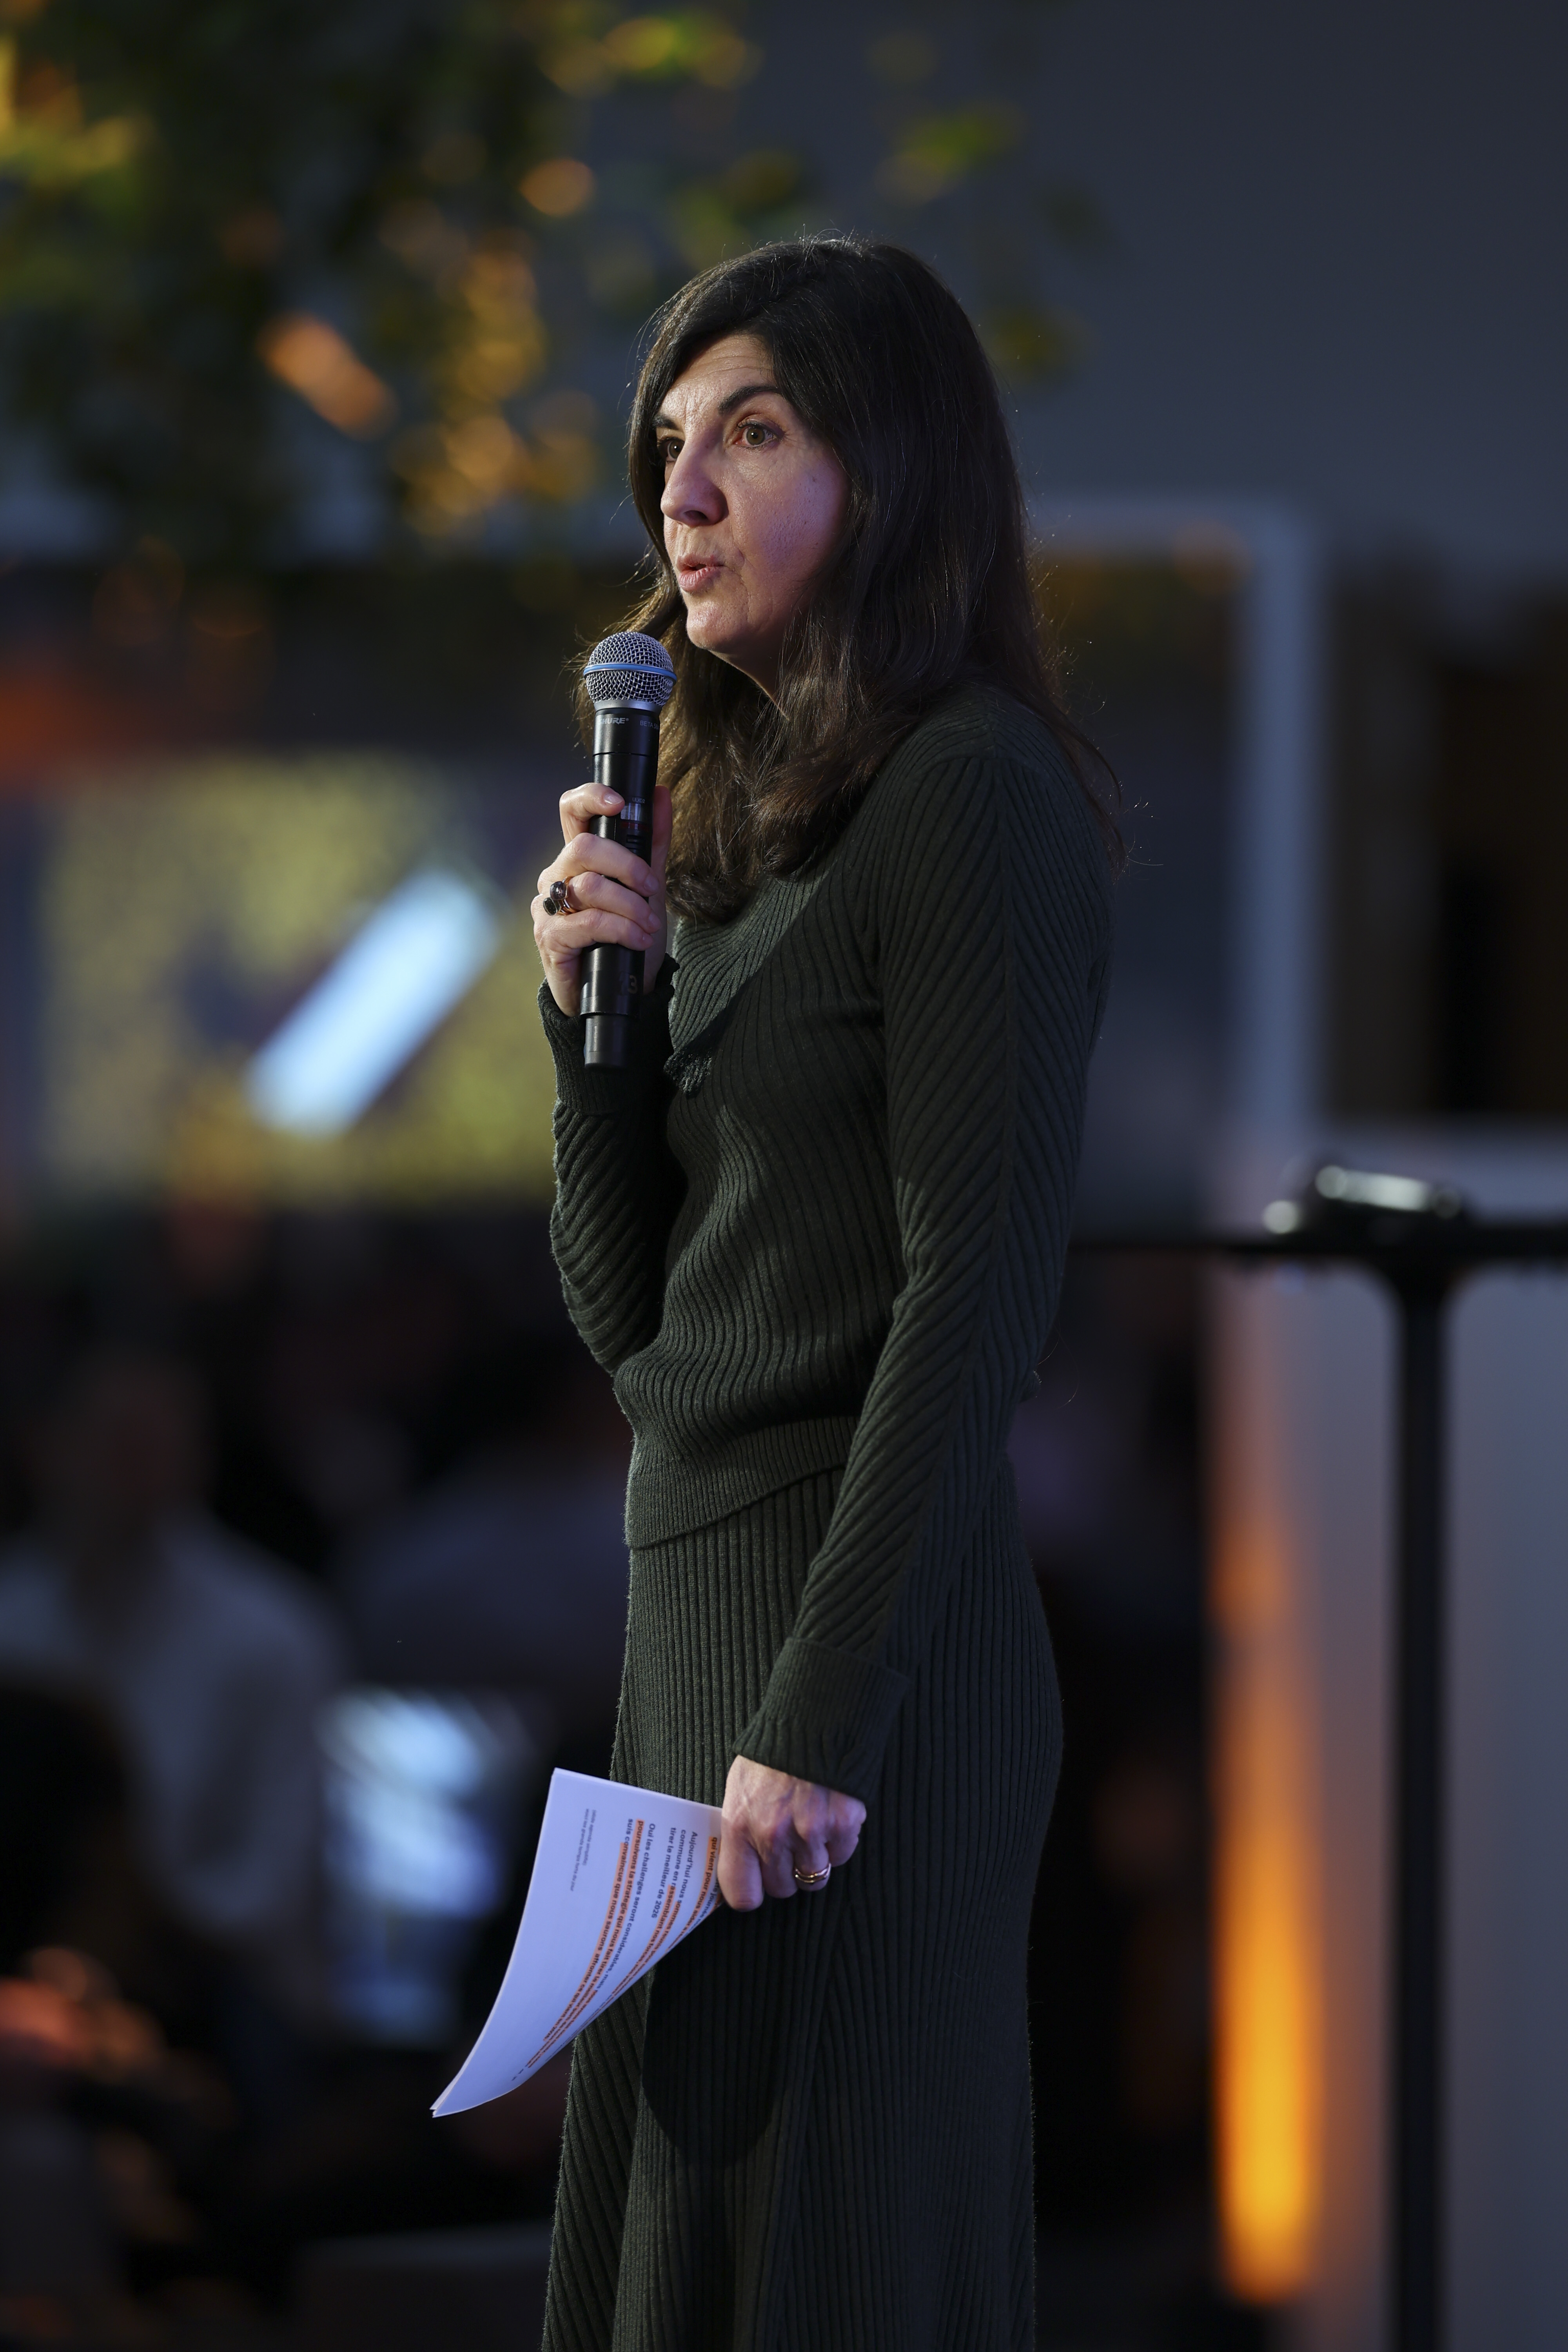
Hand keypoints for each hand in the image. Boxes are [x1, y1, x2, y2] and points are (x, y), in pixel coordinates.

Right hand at [534, 780, 672, 1016]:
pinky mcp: (550, 937)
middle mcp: (556, 876)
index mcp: (577, 858)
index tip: (619, 803)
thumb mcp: (646, 888)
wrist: (616, 992)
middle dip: (628, 866)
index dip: (590, 798)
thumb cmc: (625, 937)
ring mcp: (548, 907)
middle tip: (653, 889)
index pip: (571, 812)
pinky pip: (589, 922)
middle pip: (585, 848)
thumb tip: (662, 794)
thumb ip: (652, 843)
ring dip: (630, 905)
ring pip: (590, 886)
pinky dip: (622, 929)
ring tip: (649, 925)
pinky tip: (638, 940)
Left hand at [718, 1755, 865, 1910]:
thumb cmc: (773, 1754)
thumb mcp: (740, 1788)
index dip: (753, 1894)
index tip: (759, 1886)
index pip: (741, 1893)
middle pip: (782, 1887)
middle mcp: (773, 1833)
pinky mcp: (842, 1823)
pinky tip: (831, 1816)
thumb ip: (740, 1830)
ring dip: (815, 1859)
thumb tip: (742, 1868)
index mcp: (740, 1825)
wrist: (812, 1719)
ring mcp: (810, 1830)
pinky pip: (841, 1855)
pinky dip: (838, 1842)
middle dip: (787, 1873)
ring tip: (812, 1829)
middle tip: (791, 1848)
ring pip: (815, 1876)